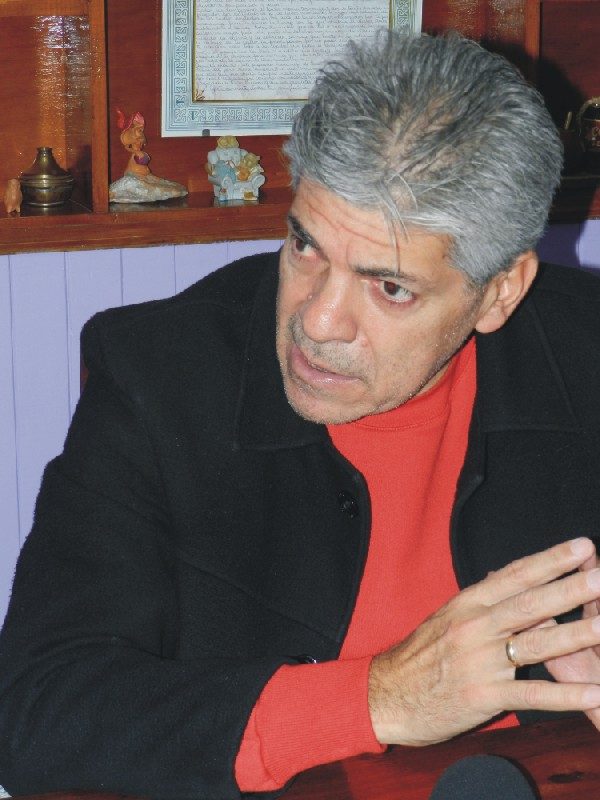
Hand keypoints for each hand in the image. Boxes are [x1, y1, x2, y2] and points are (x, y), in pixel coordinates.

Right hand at [368, 538, 599, 745]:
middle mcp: (475, 626)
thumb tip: (514, 581)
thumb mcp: (447, 617)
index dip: (550, 560)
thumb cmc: (421, 655)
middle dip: (571, 588)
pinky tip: (594, 694)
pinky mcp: (483, 696)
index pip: (515, 575)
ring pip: (536, 644)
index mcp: (468, 603)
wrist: (387, 694)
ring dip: (576, 635)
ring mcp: (480, 661)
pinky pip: (531, 696)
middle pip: (531, 603)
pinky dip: (565, 696)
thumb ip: (483, 601)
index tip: (582, 546)